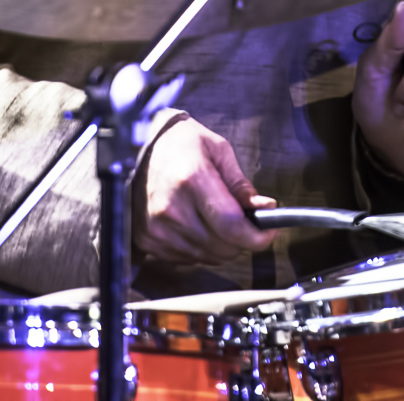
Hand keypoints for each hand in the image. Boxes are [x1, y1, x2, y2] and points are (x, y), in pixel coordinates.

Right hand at [135, 117, 279, 265]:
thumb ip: (240, 184)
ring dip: (222, 246)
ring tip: (219, 220)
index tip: (268, 233)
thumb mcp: (218, 150)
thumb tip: (265, 208)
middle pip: (222, 247)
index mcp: (192, 180)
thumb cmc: (179, 143)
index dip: (256, 236)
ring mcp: (157, 228)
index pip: (231, 226)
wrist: (135, 146)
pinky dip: (201, 248)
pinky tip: (199, 226)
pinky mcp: (147, 240)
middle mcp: (171, 208)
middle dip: (242, 239)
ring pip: (207, 257)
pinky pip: (187, 258)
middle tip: (245, 222)